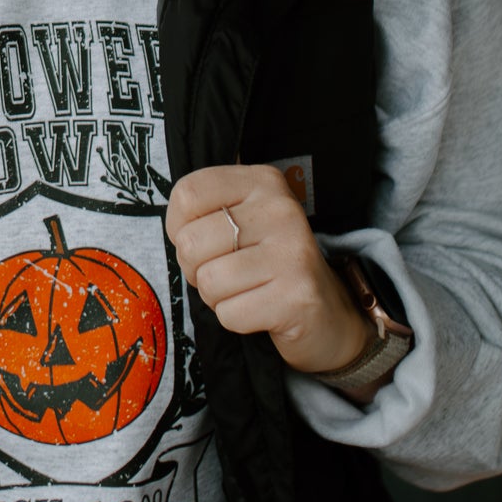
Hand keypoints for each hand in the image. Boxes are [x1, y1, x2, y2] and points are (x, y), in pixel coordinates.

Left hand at [165, 164, 372, 375]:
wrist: (327, 314)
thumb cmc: (266, 264)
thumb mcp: (241, 220)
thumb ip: (206, 210)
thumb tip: (174, 225)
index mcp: (263, 182)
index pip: (187, 193)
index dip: (178, 227)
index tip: (201, 240)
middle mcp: (280, 209)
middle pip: (191, 242)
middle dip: (196, 269)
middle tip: (226, 273)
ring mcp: (292, 252)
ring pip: (208, 281)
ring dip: (217, 297)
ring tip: (245, 291)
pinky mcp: (297, 296)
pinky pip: (230, 314)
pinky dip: (236, 319)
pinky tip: (261, 310)